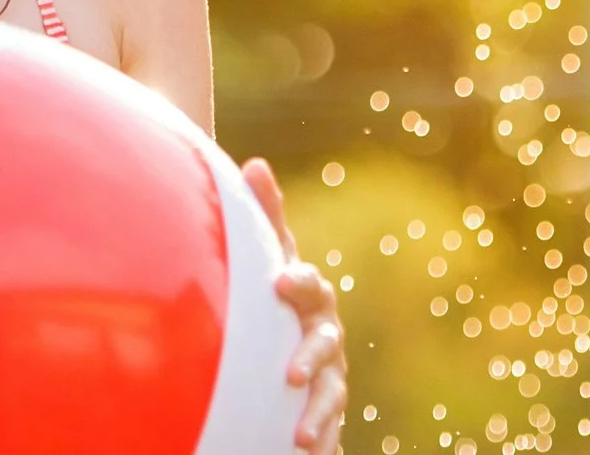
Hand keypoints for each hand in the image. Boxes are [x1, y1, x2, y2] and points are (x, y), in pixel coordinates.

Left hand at [244, 157, 345, 454]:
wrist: (293, 346)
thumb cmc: (278, 295)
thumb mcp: (270, 257)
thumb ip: (267, 216)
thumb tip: (256, 162)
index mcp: (309, 295)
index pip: (306, 283)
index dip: (297, 282)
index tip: (278, 282)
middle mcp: (325, 333)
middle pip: (326, 343)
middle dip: (312, 358)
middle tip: (291, 372)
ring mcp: (330, 374)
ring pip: (332, 393)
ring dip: (319, 413)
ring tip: (301, 436)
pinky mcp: (325, 409)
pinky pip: (331, 428)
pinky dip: (324, 443)